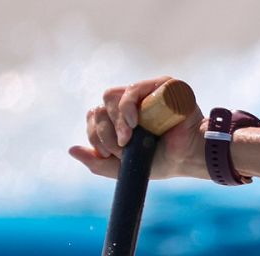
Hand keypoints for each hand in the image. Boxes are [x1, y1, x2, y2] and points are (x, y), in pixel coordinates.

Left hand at [68, 75, 203, 180]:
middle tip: (122, 147)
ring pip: (111, 97)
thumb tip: (71, 150)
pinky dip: (128, 105)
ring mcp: (145, 91)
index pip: (95, 116)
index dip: (95, 134)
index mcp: (121, 116)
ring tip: (129, 137)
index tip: (110, 153)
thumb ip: (98, 162)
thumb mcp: (125, 167)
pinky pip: (134, 89)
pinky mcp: (161, 85)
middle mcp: (131, 101)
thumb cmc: (162, 161)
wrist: (189, 158)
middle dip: (106, 131)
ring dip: (115, 121)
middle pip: (100, 107)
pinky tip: (134, 122)